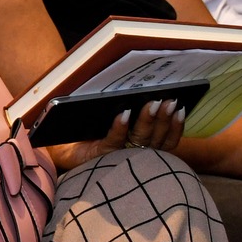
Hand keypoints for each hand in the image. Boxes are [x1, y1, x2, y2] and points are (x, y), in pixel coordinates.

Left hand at [44, 97, 185, 172]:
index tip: (181, 106)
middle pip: (157, 139)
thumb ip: (131, 106)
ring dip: (147, 121)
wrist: (60, 144)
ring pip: (139, 141)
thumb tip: (149, 86)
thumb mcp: (114, 114)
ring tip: (151, 103)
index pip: (167, 140)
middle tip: (169, 100)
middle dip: (164, 118)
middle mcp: (134, 155)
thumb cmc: (89, 128)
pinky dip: (120, 127)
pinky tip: (123, 113)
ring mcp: (118, 156)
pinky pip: (113, 141)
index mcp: (143, 147)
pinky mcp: (100, 155)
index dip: (176, 126)